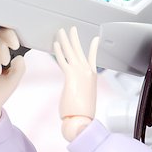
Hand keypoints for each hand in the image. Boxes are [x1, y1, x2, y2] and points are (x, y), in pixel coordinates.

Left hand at [53, 26, 98, 141]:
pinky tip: (55, 44)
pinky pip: (63, 60)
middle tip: (71, 29)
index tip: (95, 40)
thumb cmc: (82, 115)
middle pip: (80, 51)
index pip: (92, 58)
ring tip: (61, 31)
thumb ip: (81, 92)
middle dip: (74, 39)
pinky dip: (59, 51)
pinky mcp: (71, 77)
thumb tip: (77, 96)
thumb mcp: (85, 99)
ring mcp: (80, 74)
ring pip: (71, 52)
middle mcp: (87, 73)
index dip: (93, 47)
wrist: (82, 122)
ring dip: (65, 40)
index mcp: (92, 77)